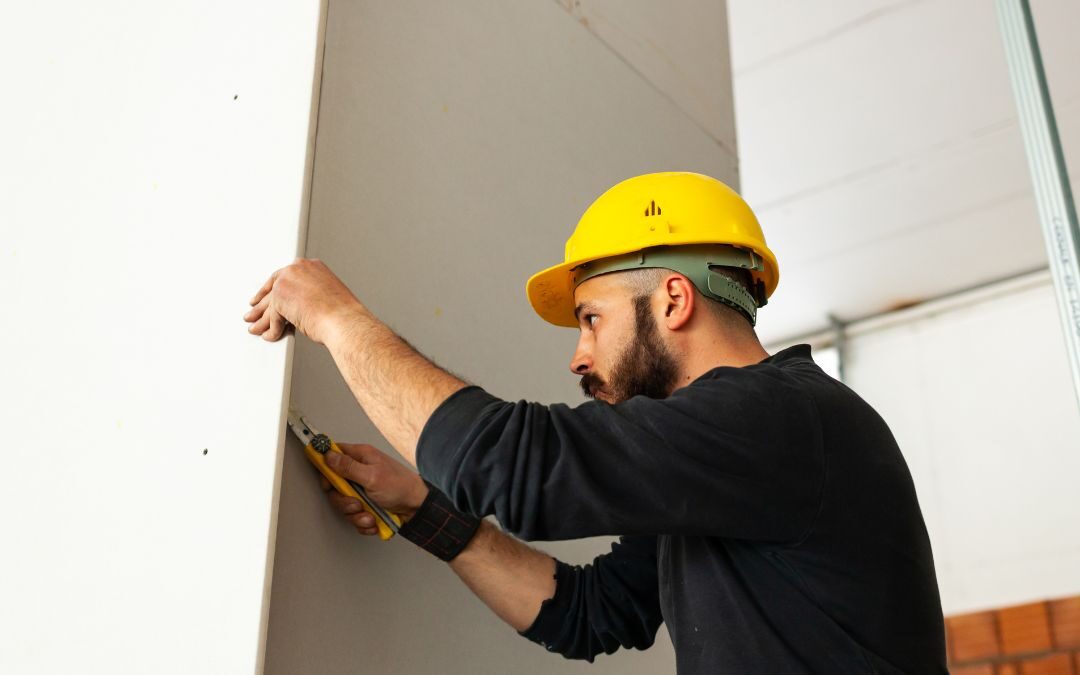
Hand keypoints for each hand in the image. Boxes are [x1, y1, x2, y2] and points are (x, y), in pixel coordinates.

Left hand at [244, 258, 362, 344]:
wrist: (344, 322)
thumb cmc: (343, 314)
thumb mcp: (327, 296)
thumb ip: (308, 296)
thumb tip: (295, 307)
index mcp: (312, 266)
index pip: (286, 276)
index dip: (273, 289)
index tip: (265, 296)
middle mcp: (298, 269)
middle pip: (274, 288)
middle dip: (262, 304)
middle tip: (254, 314)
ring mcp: (287, 281)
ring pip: (271, 303)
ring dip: (262, 319)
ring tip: (256, 328)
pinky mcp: (280, 298)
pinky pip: (273, 316)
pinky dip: (272, 329)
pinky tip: (270, 335)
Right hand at [320, 443, 429, 535]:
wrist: (418, 508)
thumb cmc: (401, 487)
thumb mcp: (372, 476)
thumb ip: (348, 467)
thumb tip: (328, 455)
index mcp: (361, 457)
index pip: (332, 456)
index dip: (325, 468)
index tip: (328, 482)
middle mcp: (359, 472)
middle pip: (334, 486)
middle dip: (343, 501)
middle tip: (357, 504)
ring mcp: (362, 490)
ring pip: (344, 504)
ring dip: (356, 515)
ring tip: (370, 515)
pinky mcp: (365, 505)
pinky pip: (354, 516)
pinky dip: (363, 522)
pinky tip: (374, 520)